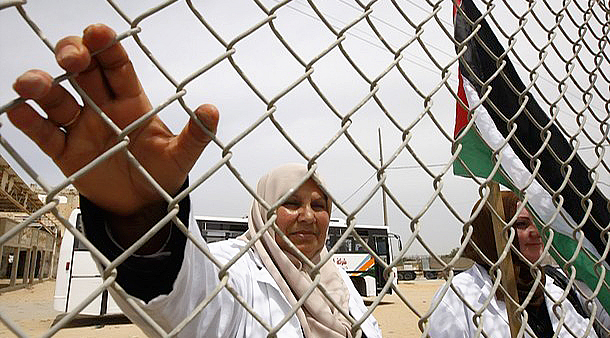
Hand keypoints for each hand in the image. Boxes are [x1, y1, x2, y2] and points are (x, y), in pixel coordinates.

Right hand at [7, 24, 218, 216]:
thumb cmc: (160, 174)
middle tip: (72, 58)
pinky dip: (30, 122)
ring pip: (57, 98)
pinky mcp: (64, 150)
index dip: (107, 48)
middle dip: (74, 56)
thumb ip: (194, 135)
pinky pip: (44, 133)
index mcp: (131, 102)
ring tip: (33, 84)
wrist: (141, 206)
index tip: (98, 33)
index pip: (117, 66)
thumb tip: (210, 111)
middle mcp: (102, 108)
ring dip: (43, 86)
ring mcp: (80, 127)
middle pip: (83, 72)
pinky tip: (18, 111)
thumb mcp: (180, 156)